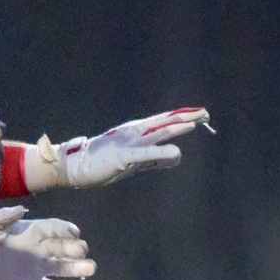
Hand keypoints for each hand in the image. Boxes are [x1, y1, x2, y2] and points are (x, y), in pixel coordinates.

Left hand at [0, 206, 95, 279]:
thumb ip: (4, 216)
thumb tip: (24, 211)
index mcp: (29, 232)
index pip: (55, 228)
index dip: (67, 230)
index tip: (75, 233)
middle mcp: (37, 249)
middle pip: (64, 247)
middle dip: (77, 249)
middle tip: (81, 252)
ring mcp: (35, 267)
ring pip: (63, 267)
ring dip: (78, 268)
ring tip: (90, 269)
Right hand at [30, 108, 211, 189]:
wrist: (73, 166)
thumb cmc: (103, 163)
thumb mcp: (134, 160)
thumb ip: (155, 159)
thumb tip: (176, 157)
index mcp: (136, 132)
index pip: (163, 122)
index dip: (182, 117)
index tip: (201, 114)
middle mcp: (134, 133)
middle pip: (164, 123)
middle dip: (185, 118)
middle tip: (205, 113)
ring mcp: (129, 143)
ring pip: (158, 132)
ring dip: (177, 127)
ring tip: (195, 123)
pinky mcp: (124, 156)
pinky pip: (146, 154)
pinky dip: (161, 152)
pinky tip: (176, 152)